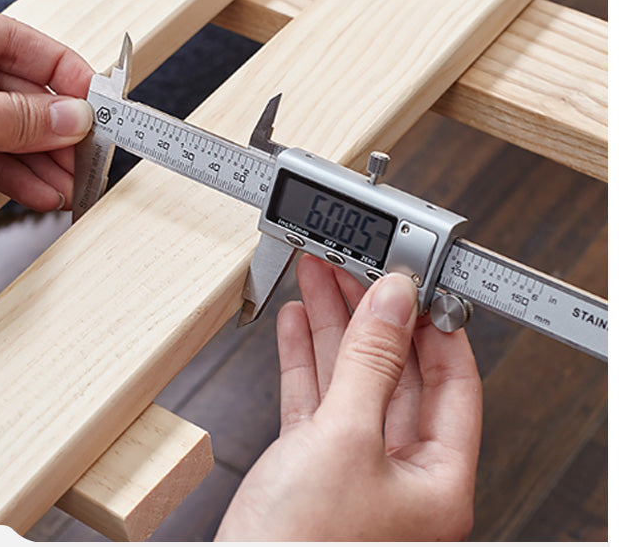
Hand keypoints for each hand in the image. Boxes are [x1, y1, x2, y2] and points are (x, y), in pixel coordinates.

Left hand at [0, 0, 94, 210]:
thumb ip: (18, 115)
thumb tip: (70, 115)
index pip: (7, 38)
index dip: (57, 65)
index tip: (93, 94)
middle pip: (10, 89)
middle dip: (52, 125)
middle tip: (87, 147)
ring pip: (1, 131)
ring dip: (40, 160)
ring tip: (70, 182)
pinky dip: (15, 179)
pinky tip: (41, 192)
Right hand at [216, 255, 481, 540]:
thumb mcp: (344, 439)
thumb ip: (371, 363)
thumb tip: (395, 301)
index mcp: (437, 478)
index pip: (451, 380)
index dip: (433, 325)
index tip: (413, 281)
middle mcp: (401, 473)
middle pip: (394, 372)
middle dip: (370, 315)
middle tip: (353, 268)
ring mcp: (353, 468)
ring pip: (349, 379)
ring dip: (332, 327)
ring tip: (319, 278)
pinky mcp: (310, 465)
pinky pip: (315, 399)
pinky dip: (304, 358)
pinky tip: (296, 324)